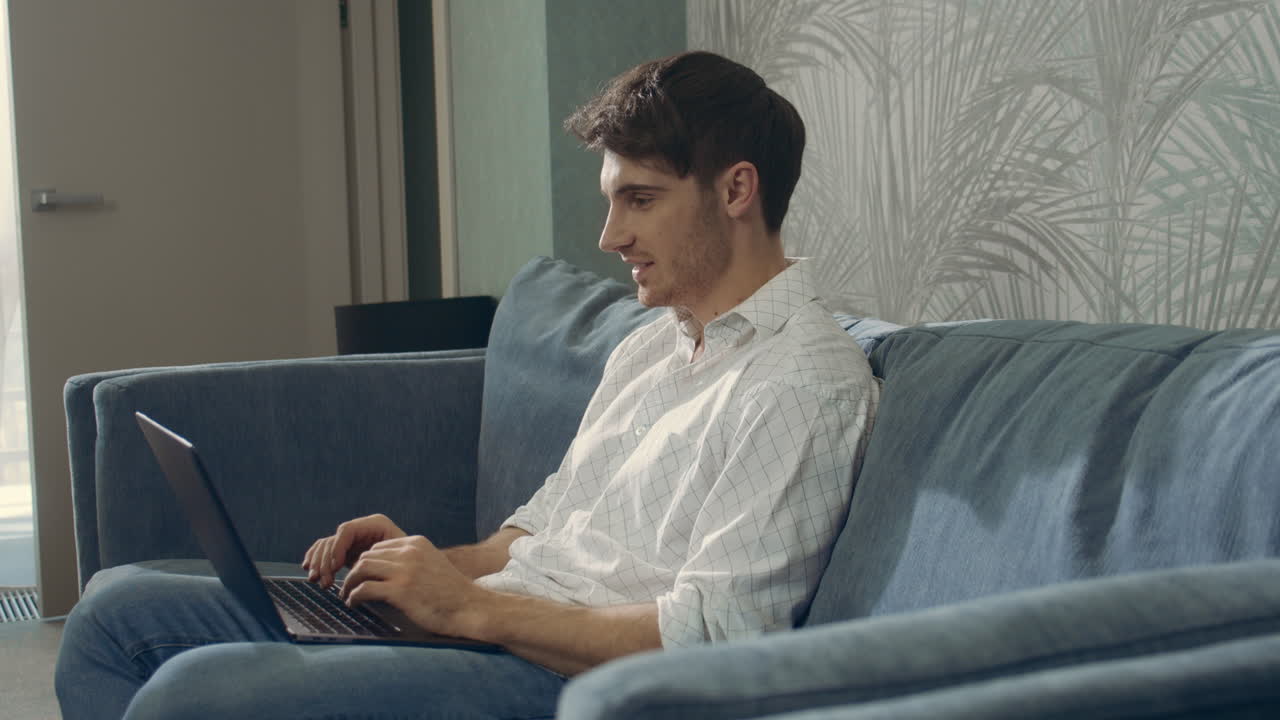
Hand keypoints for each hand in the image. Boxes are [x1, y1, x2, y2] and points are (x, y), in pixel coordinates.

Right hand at [301, 514, 405, 587]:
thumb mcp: (400, 561)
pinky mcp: (348, 551)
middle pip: (334, 539)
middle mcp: (363, 528)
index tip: (335, 567)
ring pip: (326, 546)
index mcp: (377, 524)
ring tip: (318, 581)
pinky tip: (309, 569)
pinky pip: (325, 550)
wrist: (419, 574)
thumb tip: (357, 569)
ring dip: (318, 564)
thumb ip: (380, 562)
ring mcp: (354, 539)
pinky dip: (315, 559)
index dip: (337, 548)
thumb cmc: (413, 567)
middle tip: (324, 581)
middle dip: (325, 561)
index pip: (347, 530)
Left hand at [341, 535, 481, 637]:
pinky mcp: (400, 591)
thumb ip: (412, 561)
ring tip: (348, 596)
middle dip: (354, 572)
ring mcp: (405, 570)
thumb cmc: (451, 593)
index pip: (379, 547)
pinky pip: (365, 589)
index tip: (360, 576)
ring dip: (350, 584)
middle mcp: (410, 552)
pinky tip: (355, 604)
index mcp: (417, 543)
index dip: (366, 562)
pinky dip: (354, 597)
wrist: (470, 608)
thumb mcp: (432, 564)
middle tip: (348, 587)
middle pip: (367, 556)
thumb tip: (387, 569)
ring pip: (362, 569)